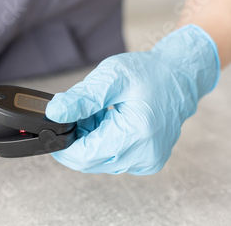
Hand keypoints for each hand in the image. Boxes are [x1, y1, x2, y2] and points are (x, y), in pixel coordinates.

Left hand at [46, 25, 219, 174]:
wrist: (180, 76)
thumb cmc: (149, 73)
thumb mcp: (111, 77)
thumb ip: (81, 98)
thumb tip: (55, 113)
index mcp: (137, 135)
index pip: (84, 156)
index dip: (62, 145)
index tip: (54, 127)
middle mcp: (145, 156)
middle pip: (89, 161)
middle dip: (77, 139)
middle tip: (80, 113)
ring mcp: (147, 161)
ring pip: (99, 160)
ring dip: (90, 139)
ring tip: (99, 113)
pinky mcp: (147, 161)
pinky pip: (113, 158)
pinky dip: (104, 142)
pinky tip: (110, 121)